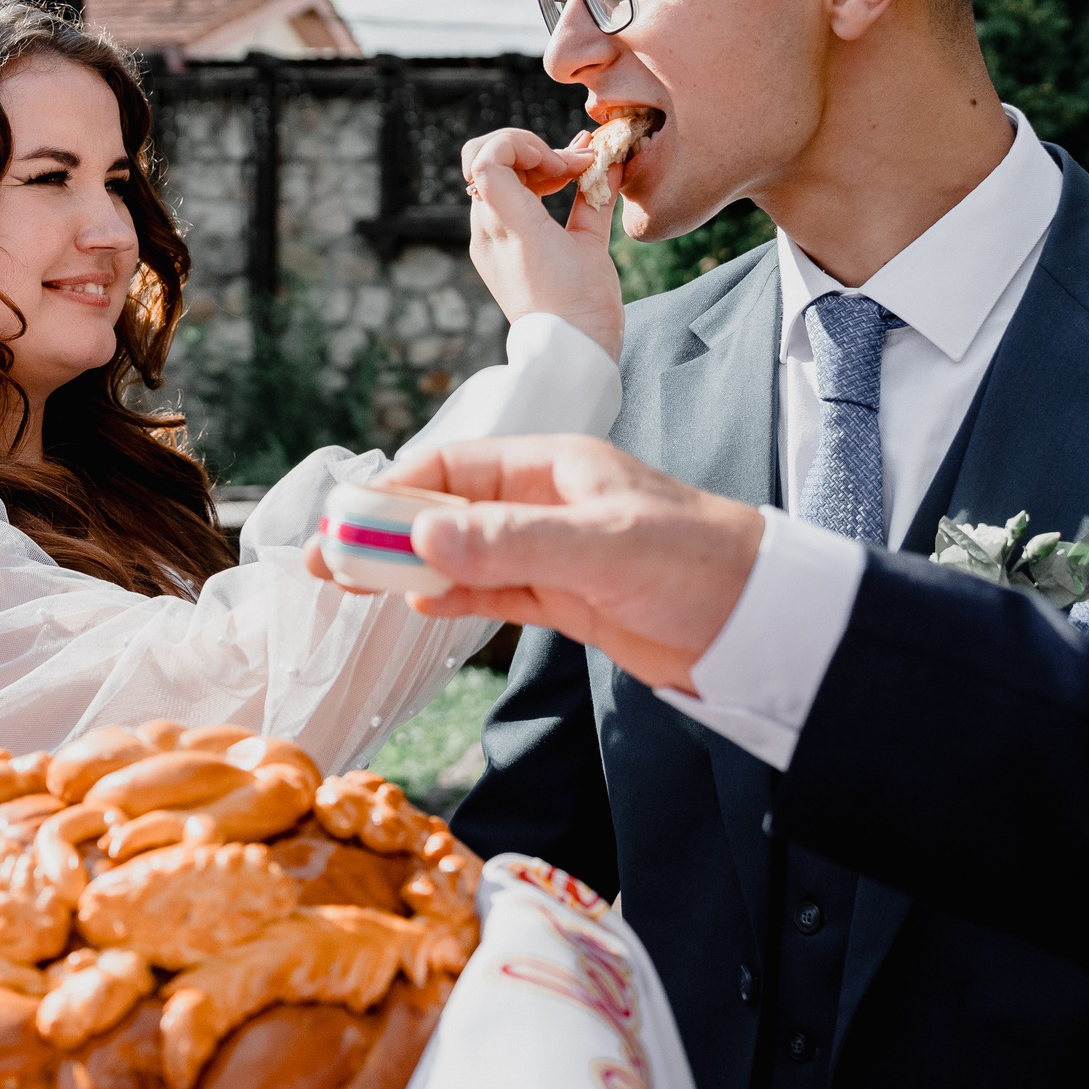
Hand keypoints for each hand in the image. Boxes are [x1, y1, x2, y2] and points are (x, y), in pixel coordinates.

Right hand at [305, 435, 762, 693]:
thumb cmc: (700, 562)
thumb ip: (512, 544)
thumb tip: (423, 542)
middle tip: (324, 559)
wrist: (765, 622)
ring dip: (410, 568)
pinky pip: (495, 592)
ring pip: (463, 555)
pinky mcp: (570, 600)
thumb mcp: (601, 548)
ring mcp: (556, 552)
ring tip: (350, 584)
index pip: (454, 468)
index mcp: (554, 465)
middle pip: (447, 511)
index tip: (344, 521)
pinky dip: (454, 598)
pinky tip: (418, 605)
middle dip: (385, 532)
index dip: (394, 493)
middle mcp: (548, 503)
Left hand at [461, 126, 624, 359]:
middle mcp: (488, 233)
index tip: (565, 165)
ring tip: (575, 175)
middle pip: (487, 161)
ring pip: (494, 180)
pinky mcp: (496, 255)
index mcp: (507, 227)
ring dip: (532, 167)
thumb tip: (604, 159)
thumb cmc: (584, 307)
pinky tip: (564, 190)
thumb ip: (594, 196)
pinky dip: (529, 188)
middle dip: (529, 150)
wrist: (569, 356)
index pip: (487, 157)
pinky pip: (502, 204)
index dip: (526, 145)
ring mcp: (488, 244)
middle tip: (571, 166)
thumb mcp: (591, 246)